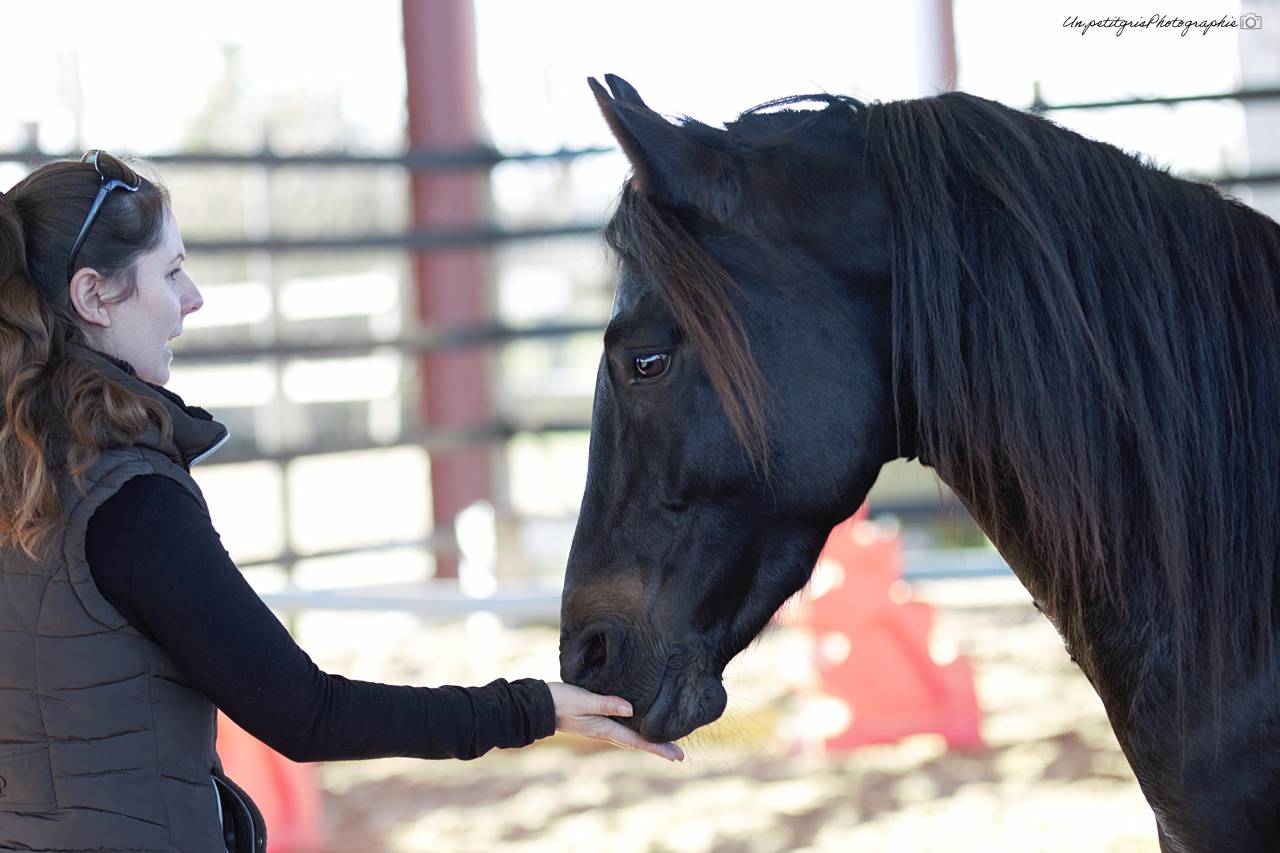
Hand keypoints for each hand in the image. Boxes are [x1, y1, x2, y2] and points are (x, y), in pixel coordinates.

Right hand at [547, 682, 683, 761]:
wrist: (539, 706)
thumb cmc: (561, 701)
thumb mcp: (583, 699)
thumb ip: (606, 704)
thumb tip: (631, 709)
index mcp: (606, 729)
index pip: (638, 741)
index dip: (659, 748)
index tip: (677, 756)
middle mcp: (606, 731)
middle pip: (638, 742)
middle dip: (658, 748)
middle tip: (679, 755)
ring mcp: (601, 728)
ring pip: (630, 737)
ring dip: (648, 741)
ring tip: (664, 743)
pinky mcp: (597, 721)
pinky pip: (621, 729)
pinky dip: (634, 731)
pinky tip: (638, 726)